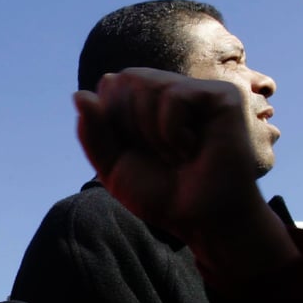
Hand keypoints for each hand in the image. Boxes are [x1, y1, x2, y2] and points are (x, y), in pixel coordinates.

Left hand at [74, 68, 295, 285]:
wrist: (203, 222)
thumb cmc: (164, 196)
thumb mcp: (113, 168)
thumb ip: (92, 132)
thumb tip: (79, 95)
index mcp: (148, 102)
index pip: (110, 85)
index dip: (112, 121)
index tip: (137, 152)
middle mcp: (173, 90)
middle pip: (125, 80)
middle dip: (131, 126)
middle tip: (160, 157)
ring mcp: (198, 91)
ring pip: (147, 85)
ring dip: (152, 133)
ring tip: (178, 155)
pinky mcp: (223, 96)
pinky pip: (174, 96)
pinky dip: (173, 132)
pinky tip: (194, 150)